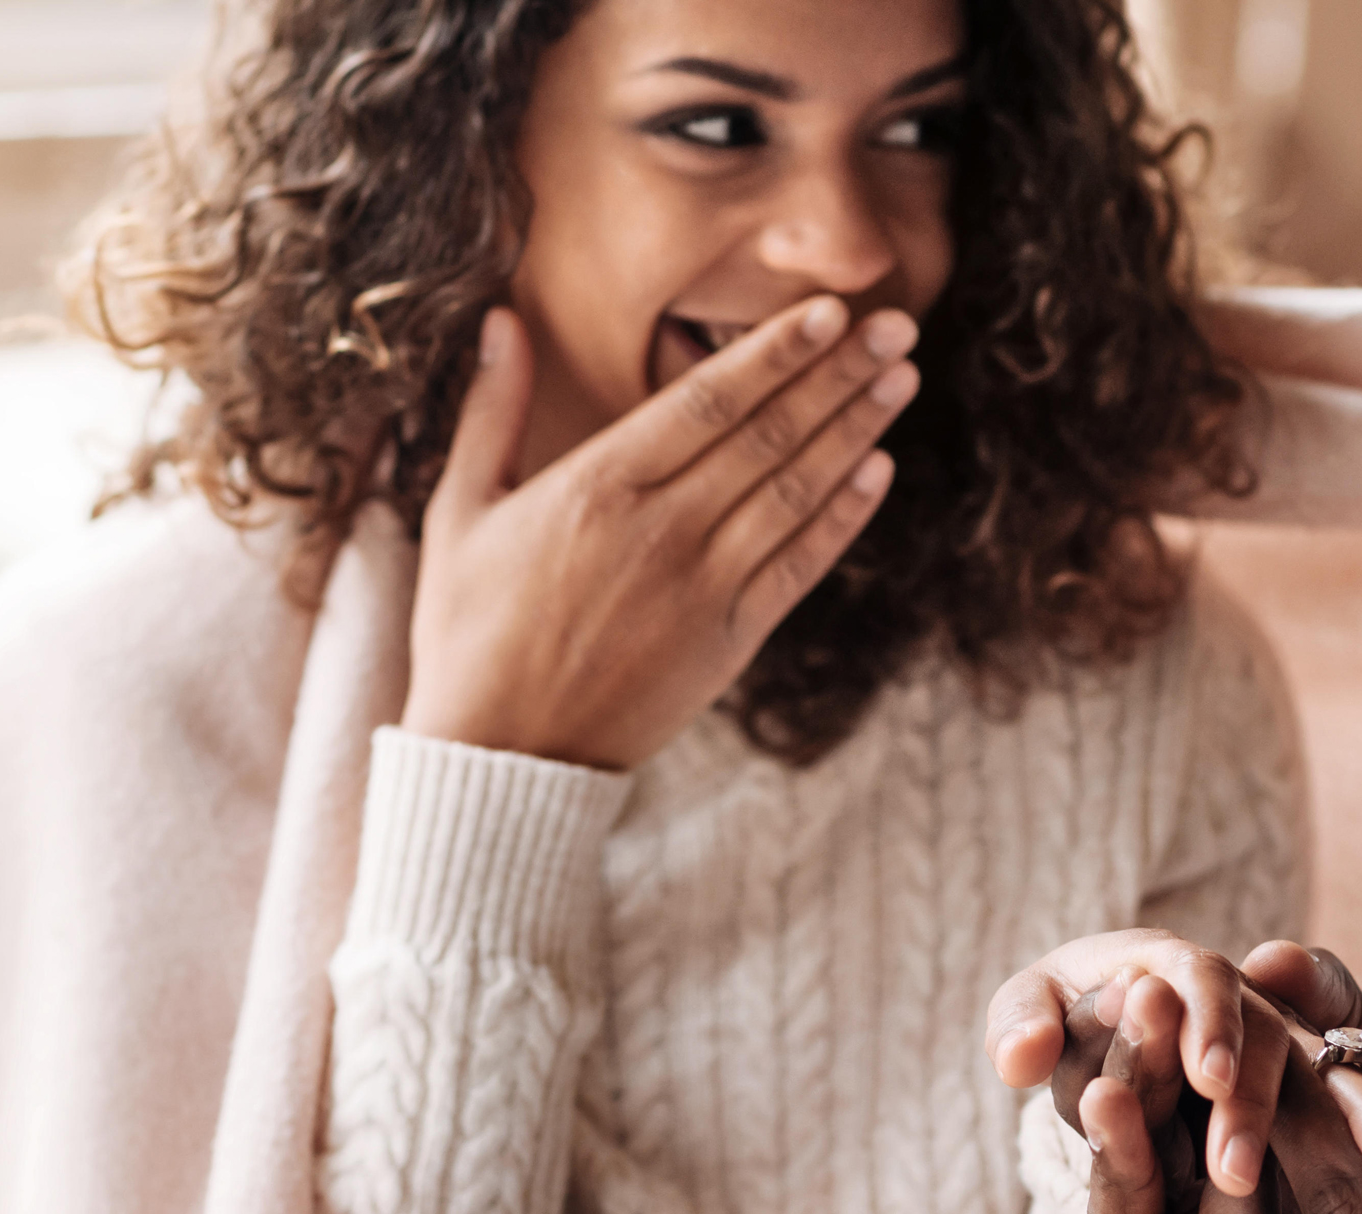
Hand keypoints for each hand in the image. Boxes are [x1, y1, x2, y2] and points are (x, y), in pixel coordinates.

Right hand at [406, 296, 918, 769]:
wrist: (501, 754)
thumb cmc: (468, 631)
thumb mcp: (461, 510)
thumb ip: (491, 409)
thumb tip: (501, 318)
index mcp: (599, 486)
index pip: (709, 399)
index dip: (776, 350)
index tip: (829, 309)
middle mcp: (664, 530)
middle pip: (769, 434)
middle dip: (838, 374)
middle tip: (896, 326)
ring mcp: (704, 589)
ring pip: (796, 491)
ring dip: (855, 431)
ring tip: (900, 377)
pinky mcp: (730, 642)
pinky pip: (800, 566)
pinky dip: (843, 516)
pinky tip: (878, 471)